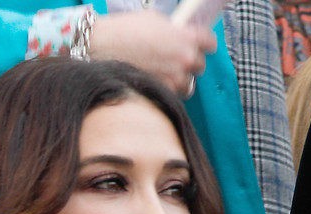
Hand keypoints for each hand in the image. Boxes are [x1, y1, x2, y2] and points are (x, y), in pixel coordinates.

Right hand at [90, 12, 216, 94]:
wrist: (100, 48)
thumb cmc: (124, 30)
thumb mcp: (154, 20)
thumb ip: (174, 30)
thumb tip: (180, 35)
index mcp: (186, 37)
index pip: (210, 43)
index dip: (204, 44)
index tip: (200, 46)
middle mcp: (185, 59)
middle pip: (199, 65)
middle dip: (188, 63)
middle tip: (173, 60)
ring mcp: (174, 79)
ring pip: (187, 84)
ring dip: (178, 80)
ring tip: (162, 74)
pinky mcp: (162, 93)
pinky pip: (171, 95)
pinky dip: (164, 90)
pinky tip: (152, 81)